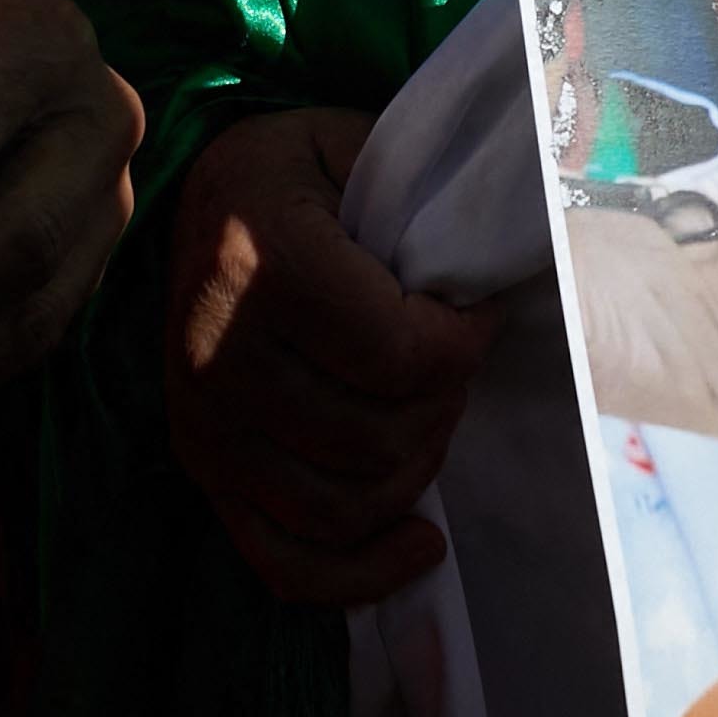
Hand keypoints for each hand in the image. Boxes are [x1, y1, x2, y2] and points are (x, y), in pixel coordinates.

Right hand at [158, 105, 504, 603]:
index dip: (463, 346)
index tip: (476, 315)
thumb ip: (429, 196)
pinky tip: (418, 542)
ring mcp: (202, 420)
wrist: (201, 191)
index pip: (397, 355)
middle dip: (443, 403)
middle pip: (377, 437)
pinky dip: (359, 572)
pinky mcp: (201, 466)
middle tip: (451, 359)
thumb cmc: (300, 169)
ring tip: (430, 417)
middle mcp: (215, 350)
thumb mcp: (358, 144)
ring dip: (413, 471)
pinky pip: (284, 560)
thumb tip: (517, 263)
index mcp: (259, 259)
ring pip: (344, 503)